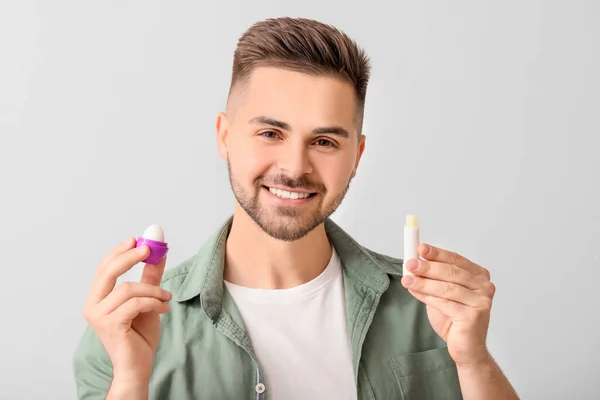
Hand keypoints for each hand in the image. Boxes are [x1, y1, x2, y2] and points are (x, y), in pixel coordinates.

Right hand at [82, 237, 170, 383]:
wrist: (138, 365)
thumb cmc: (139, 335)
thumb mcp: (147, 300)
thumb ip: (149, 278)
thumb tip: (158, 253)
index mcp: (97, 298)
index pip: (104, 268)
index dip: (119, 252)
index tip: (136, 239)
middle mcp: (92, 306)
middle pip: (108, 272)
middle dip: (129, 257)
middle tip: (149, 249)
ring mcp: (99, 316)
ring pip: (127, 288)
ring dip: (153, 290)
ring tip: (166, 298)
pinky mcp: (111, 326)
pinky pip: (135, 303)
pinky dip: (153, 302)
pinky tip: (163, 308)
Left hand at [401, 244, 495, 367]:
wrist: (466, 348)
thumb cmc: (454, 319)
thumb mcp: (442, 292)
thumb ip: (433, 278)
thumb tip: (414, 262)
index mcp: (479, 276)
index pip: (456, 259)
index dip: (437, 253)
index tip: (420, 248)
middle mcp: (484, 286)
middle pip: (451, 272)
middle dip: (428, 267)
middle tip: (410, 264)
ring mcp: (481, 301)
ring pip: (447, 287)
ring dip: (424, 282)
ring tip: (407, 279)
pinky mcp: (474, 316)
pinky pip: (445, 303)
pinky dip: (427, 296)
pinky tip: (414, 291)